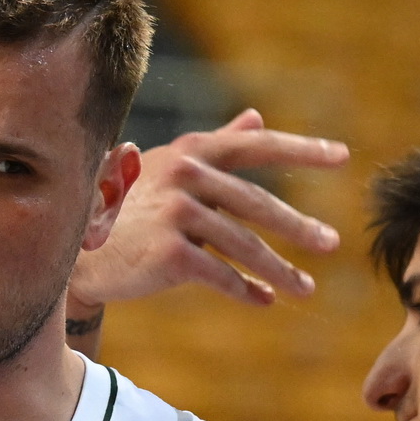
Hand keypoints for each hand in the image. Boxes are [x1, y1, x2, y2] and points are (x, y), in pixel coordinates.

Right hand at [67, 109, 347, 314]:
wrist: (78, 252)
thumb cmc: (126, 207)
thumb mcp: (170, 167)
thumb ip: (216, 145)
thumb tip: (256, 118)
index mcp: (191, 151)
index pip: (256, 146)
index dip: (301, 149)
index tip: (341, 156)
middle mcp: (186, 177)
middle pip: (257, 204)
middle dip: (297, 227)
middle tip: (331, 243)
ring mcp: (178, 215)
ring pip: (244, 246)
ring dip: (279, 270)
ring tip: (306, 288)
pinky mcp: (170, 254)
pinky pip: (221, 275)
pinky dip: (245, 290)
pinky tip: (263, 301)